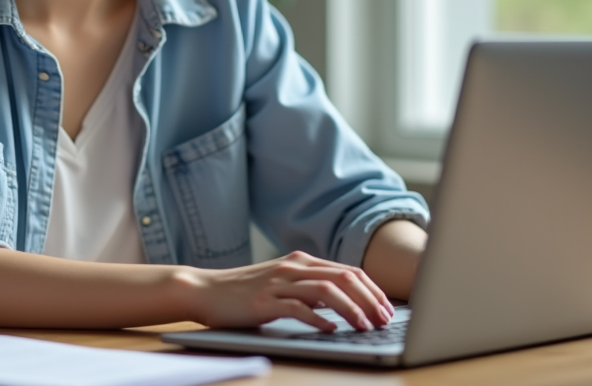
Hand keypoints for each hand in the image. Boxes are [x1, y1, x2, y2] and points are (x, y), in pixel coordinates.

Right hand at [183, 251, 395, 331]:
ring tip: (365, 326)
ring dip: (351, 309)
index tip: (386, 309)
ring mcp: (278, 283)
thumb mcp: (282, 285)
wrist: (205, 290)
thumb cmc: (244, 292)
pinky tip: (332, 330)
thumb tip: (342, 304)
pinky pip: (298, 308)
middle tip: (385, 320)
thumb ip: (309, 290)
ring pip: (326, 290)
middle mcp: (293, 268)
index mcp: (301, 262)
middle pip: (343, 277)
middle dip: (369, 299)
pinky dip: (319, 319)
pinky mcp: (264, 302)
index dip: (372, 289)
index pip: (347, 271)